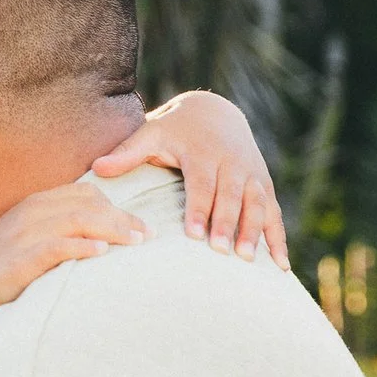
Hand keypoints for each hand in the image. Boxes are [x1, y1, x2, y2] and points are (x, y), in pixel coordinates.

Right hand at [0, 180, 145, 327]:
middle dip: (122, 217)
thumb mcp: (26, 239)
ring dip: (113, 230)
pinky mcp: (22, 257)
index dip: (116, 206)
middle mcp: (31, 212)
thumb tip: (97, 237)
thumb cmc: (0, 271)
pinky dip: (84, 247)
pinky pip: (59, 246)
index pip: (85, 192)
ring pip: (79, 220)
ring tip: (136, 242)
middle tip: (148, 234)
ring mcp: (25, 233)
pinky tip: (103, 254)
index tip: (137, 225)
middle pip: (88, 204)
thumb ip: (56, 230)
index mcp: (34, 204)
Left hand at [92, 91, 288, 267]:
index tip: (194, 234)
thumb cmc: (175, 130)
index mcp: (203, 153)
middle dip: (228, 224)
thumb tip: (97, 167)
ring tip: (248, 260)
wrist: (214, 112)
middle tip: (220, 253)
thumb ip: (127, 153)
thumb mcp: (151, 134)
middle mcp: (232, 163)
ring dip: (254, 232)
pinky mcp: (263, 184)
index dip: (199, 208)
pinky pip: (274, 212)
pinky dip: (277, 237)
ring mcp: (251, 174)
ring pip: (257, 204)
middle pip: (232, 196)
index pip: (201, 183)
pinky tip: (279, 265)